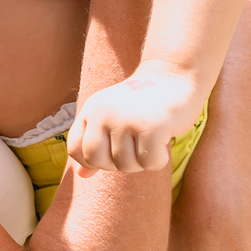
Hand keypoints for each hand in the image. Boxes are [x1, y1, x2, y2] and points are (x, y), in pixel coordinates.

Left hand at [68, 63, 203, 172]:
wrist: (174, 75)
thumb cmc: (143, 103)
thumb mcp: (112, 118)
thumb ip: (96, 144)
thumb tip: (82, 175)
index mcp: (91, 110)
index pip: (76, 150)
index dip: (92, 161)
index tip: (112, 153)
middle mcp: (103, 113)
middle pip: (98, 161)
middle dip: (117, 164)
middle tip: (134, 148)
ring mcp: (126, 119)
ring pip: (126, 165)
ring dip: (142, 161)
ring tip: (150, 140)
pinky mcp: (151, 126)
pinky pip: (149, 162)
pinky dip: (159, 160)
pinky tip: (163, 140)